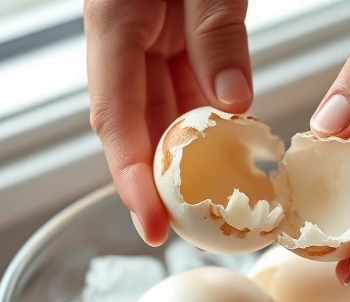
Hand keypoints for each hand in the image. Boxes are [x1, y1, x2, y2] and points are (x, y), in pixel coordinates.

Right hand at [84, 0, 252, 246]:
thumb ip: (216, 32)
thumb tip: (233, 99)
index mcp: (113, 21)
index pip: (115, 115)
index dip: (131, 179)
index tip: (152, 226)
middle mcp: (123, 37)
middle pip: (135, 125)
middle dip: (160, 185)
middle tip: (191, 232)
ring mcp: (148, 35)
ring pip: (165, 109)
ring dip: (191, 157)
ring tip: (219, 203)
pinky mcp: (175, 30)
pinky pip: (190, 83)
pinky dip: (213, 119)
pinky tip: (236, 147)